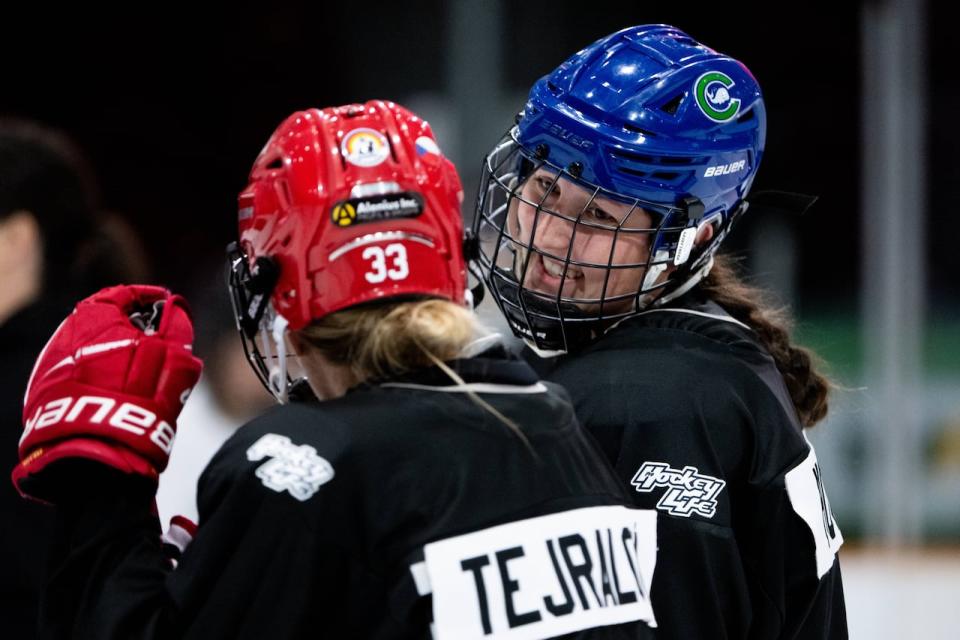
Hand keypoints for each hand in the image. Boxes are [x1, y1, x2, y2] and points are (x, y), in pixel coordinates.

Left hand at [12, 285, 202, 502]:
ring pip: (87, 348)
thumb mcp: (174, 356)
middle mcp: (66, 335)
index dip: (147, 297)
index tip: (164, 304)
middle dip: (129, 327)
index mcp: (95, 317)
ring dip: (111, 352)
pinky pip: (75, 373)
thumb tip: (177, 307)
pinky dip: (95, 376)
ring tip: (137, 372)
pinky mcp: (44, 391)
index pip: (121, 294)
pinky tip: (114, 393)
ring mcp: (51, 364)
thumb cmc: (140, 398)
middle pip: (101, 321)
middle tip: (156, 339)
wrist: (98, 449)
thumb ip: (178, 325)